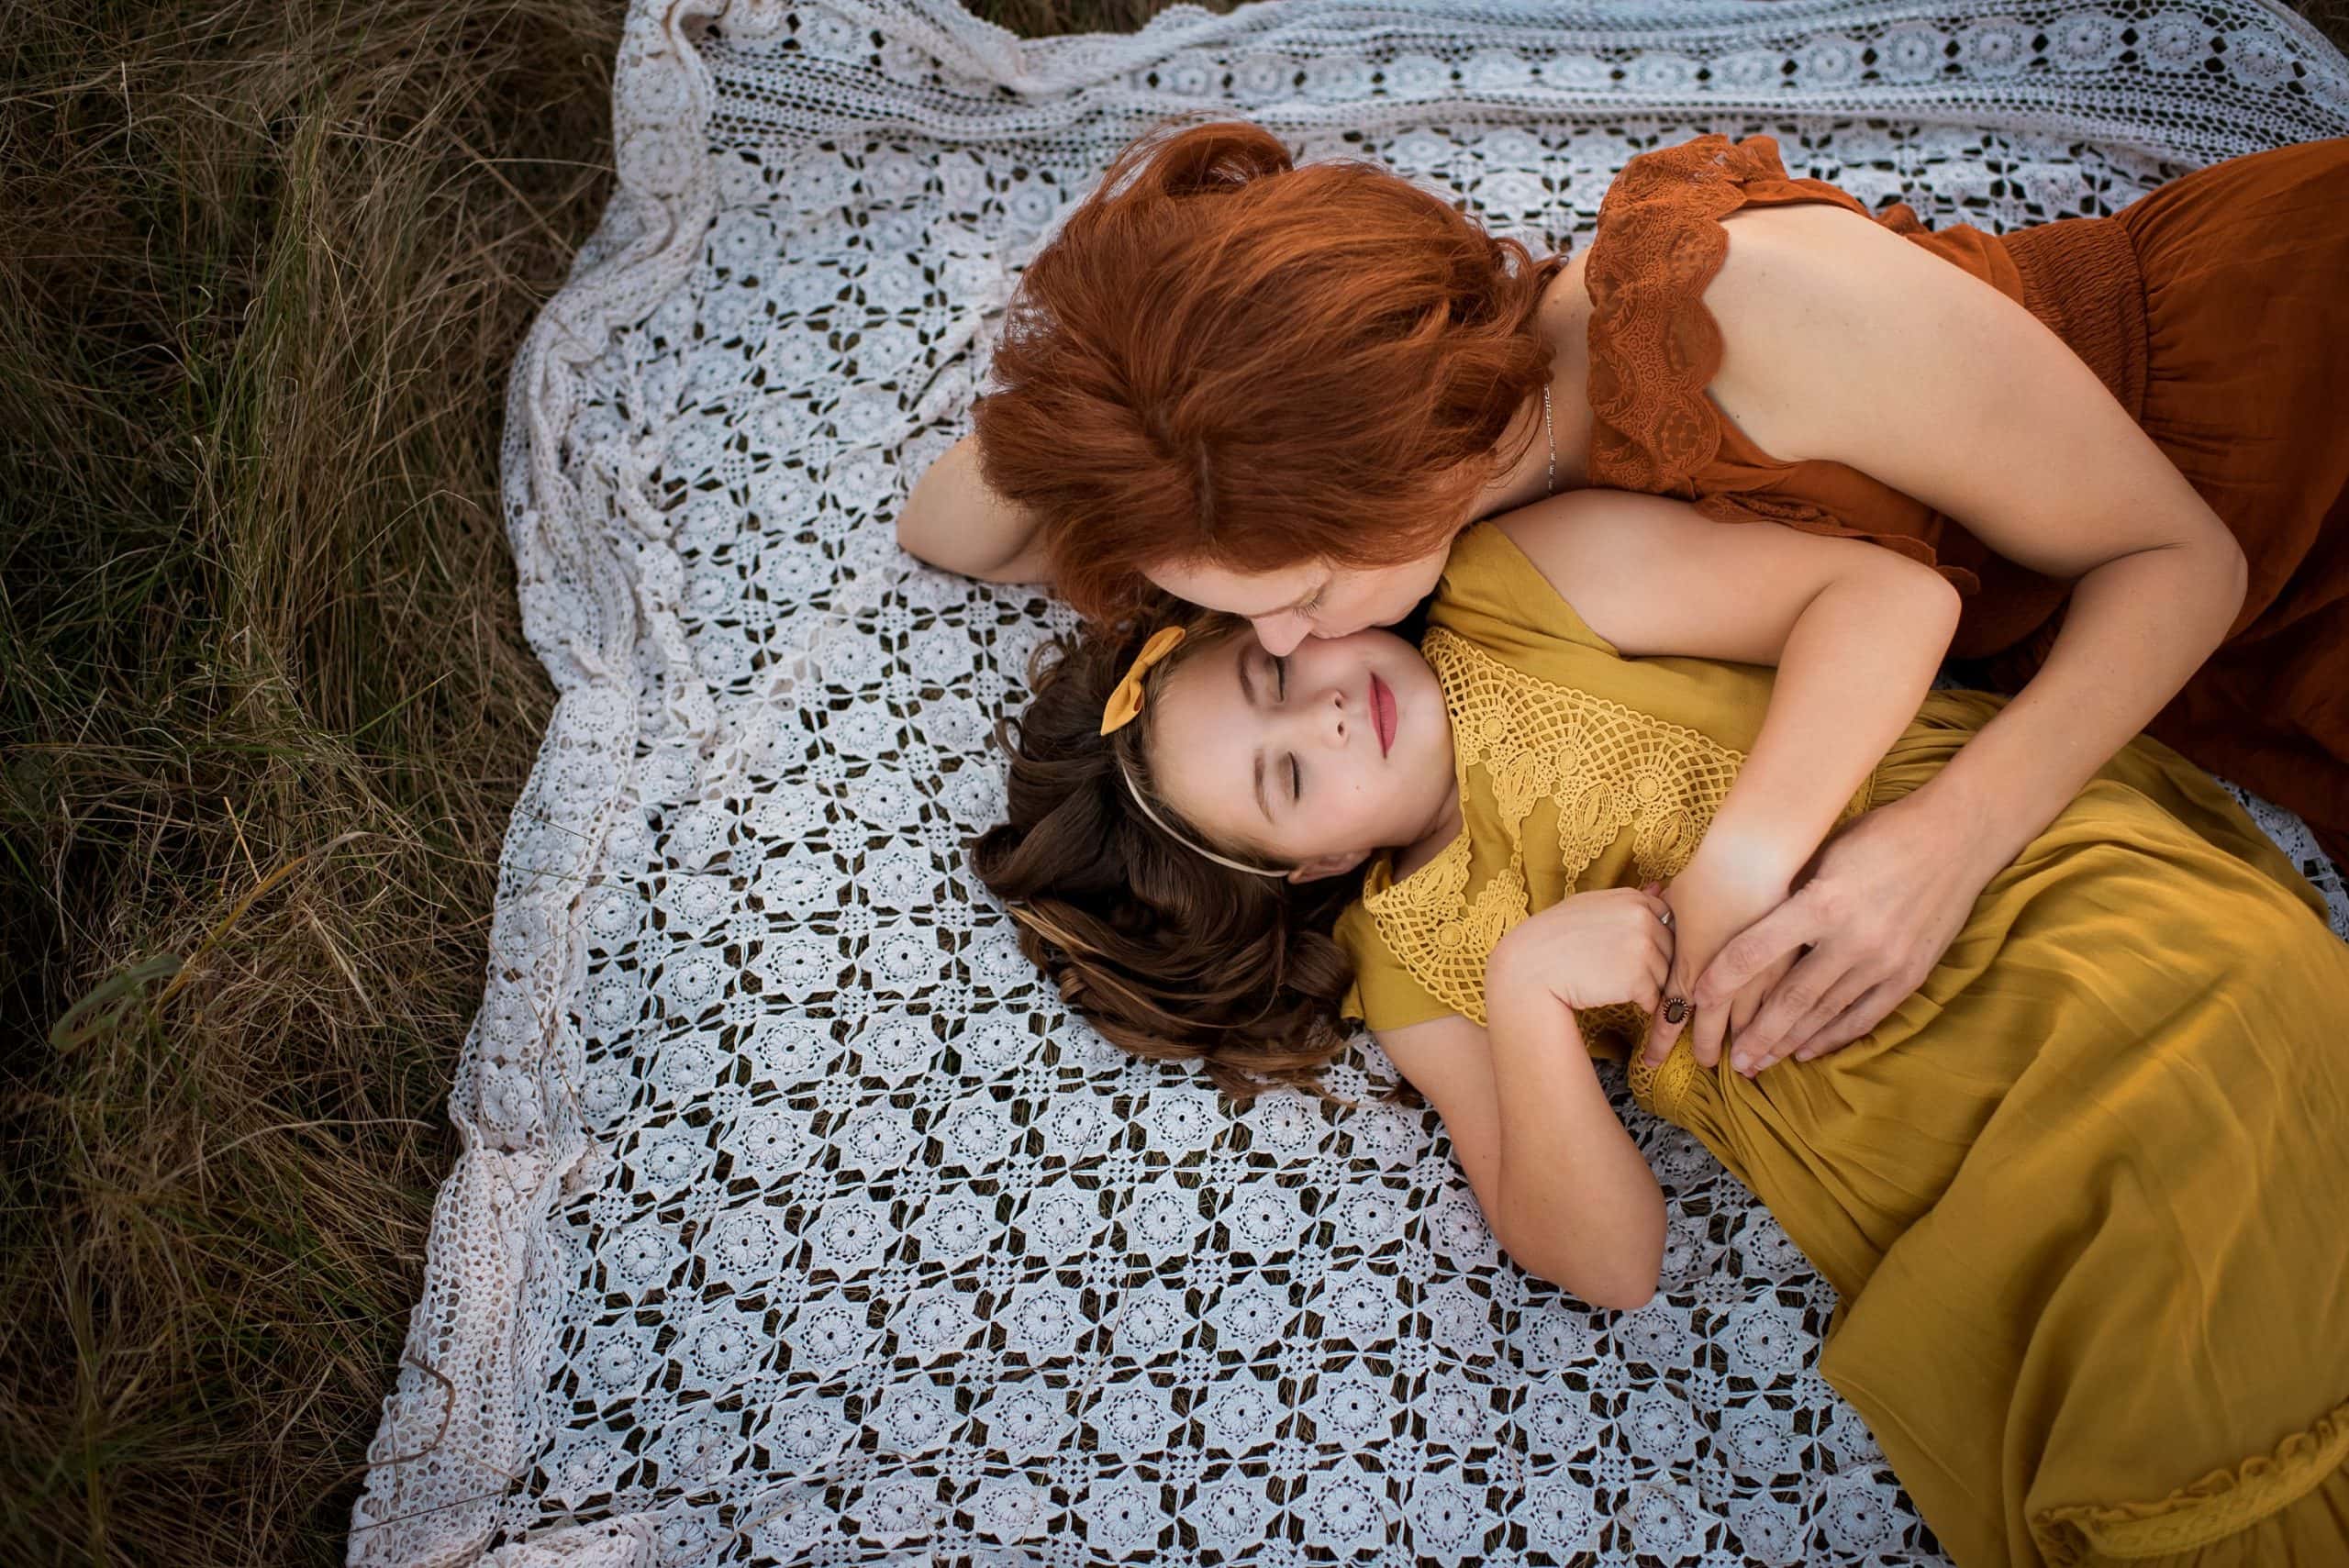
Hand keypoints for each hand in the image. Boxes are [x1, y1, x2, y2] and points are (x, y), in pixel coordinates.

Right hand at [1486, 886, 1676, 1016]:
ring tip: (1611, 982)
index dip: (1652, 939)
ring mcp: (1643, 948)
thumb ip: (1627, 901)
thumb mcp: (1588, 906)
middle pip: (1670, 950)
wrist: (1529, 969)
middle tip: (1616, 970)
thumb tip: (1660, 888)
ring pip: (1664, 976)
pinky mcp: (1638, 979)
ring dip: (1646, 985)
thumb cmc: (1555, 938)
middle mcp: (1642, 919)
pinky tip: (1612, 994)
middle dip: (1653, 964)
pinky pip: (1654, 999)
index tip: (1628, 949)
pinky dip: (1639, 1004)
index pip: (1667, 921)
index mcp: (1632, 898)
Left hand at [1640, 849, 1793, 1067]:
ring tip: (1748, 1062)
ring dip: (1747, 1045)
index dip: (1660, 1041)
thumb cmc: (1706, 876)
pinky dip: (1781, 1026)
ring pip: (1750, 1025)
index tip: (1651, 1062)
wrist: (1751, 860)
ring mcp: (1757, 979)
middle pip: (1711, 1029)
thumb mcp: (1674, 904)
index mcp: (1688, 970)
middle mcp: (1721, 984)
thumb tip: (1659, 920)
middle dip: (1707, 1049)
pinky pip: (1783, 1009)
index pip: (1669, 1015)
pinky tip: (1785, 1036)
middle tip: (1707, 1066)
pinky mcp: (1788, 968)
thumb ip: (1667, 923)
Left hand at [1687, 787, 1993, 1072]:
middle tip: (1730, 1060)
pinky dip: (1833, 1037)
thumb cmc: (1881, 834)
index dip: (1721, 979)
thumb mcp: (1824, 852)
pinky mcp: (1910, 974)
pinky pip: (1864, 1016)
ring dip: (1789, 1042)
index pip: (1756, 951)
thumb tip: (1744, 920)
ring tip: (1760, 1062)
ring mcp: (1885, 961)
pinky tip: (1808, 1051)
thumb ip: (1790, 893)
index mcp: (1823, 902)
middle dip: (1756, 1034)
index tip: (1695, 998)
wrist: (1957, 837)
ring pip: (1824, 1014)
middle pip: (1790, 999)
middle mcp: (1852, 939)